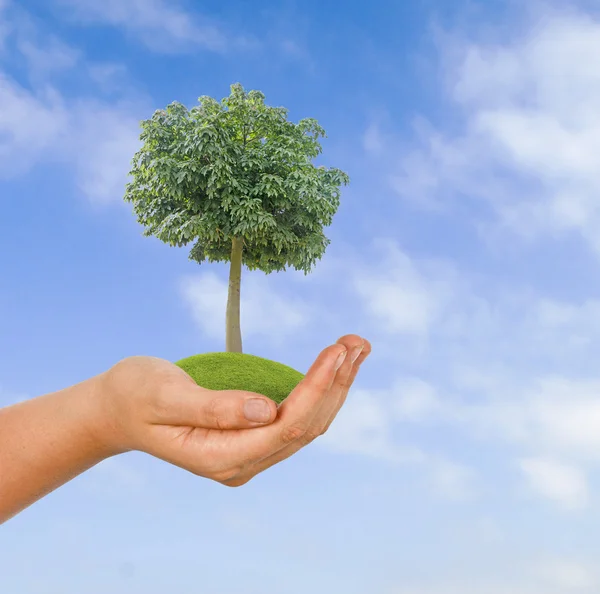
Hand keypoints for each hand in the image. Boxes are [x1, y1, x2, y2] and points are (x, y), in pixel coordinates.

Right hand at [95, 335, 370, 485]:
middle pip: (306, 427)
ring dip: (336, 386)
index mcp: (220, 458)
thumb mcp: (164, 396)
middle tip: (358, 341)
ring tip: (357, 347)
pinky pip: (296, 418)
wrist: (117, 410)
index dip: (317, 389)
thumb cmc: (134, 396)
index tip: (338, 351)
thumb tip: (265, 409)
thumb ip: (212, 408)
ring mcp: (249, 453)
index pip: (286, 427)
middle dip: (337, 383)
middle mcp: (242, 462)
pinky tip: (335, 366)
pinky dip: (319, 390)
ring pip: (308, 424)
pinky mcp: (252, 437)